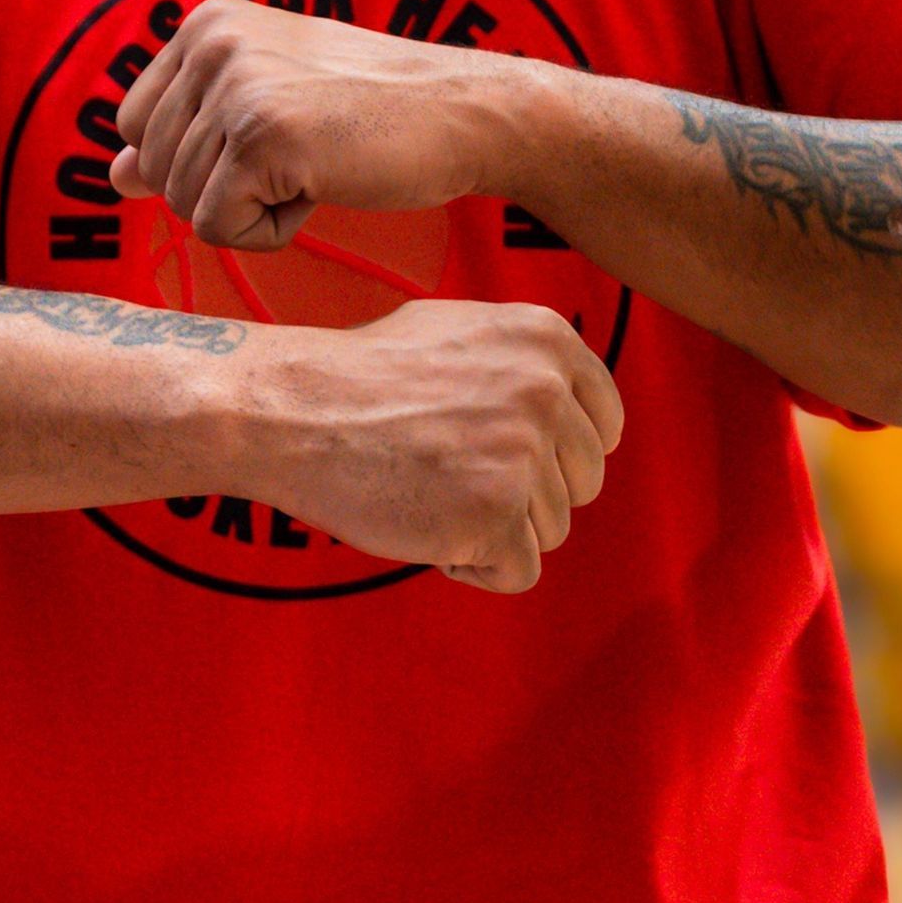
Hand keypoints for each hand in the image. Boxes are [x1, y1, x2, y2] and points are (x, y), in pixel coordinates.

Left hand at [109, 0, 528, 248]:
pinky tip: (323, 187)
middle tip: (303, 154)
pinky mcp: (259, 137)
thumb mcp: (265, 105)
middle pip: (154, 169)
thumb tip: (112, 177)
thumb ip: (186, 134)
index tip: (269, 139)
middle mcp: (210, 42)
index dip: (196, 157)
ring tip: (317, 165)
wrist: (462, 112)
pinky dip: (271, 233)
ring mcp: (233, 86)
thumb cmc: (369, 111)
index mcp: (205, 23)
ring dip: (253, 209)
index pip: (136, 125)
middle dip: (223, 188)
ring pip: (184, 204)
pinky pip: (219, 229)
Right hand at [250, 298, 622, 592]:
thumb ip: (522, 364)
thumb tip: (568, 400)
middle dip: (527, 493)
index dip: (560, 453)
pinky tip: (425, 525)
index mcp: (546, 340)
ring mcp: (524, 453)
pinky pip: (518, 570)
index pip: (604, 423)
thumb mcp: (458, 331)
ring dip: (494, 528)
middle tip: (453, 473)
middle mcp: (547, 390)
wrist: (297, 410)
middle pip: (581, 483)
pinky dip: (474, 563)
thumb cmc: (364, 375)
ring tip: (428, 489)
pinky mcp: (498, 514)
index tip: (515, 459)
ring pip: (550, 530)